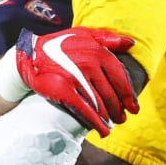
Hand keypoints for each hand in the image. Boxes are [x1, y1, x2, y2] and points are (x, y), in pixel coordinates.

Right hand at [15, 27, 138, 137]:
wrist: (31, 55)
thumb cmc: (61, 44)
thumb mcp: (85, 34)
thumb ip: (108, 38)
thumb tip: (131, 42)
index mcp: (97, 51)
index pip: (119, 76)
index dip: (128, 94)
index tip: (134, 106)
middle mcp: (89, 64)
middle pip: (110, 93)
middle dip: (119, 109)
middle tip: (122, 118)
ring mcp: (76, 78)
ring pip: (99, 103)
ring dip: (109, 117)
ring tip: (113, 124)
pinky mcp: (64, 91)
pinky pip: (85, 110)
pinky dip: (96, 122)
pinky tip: (103, 130)